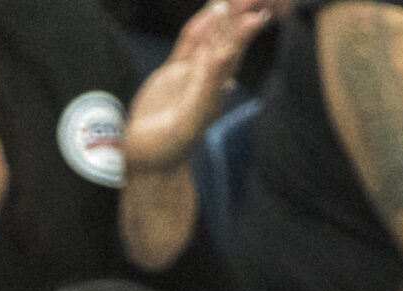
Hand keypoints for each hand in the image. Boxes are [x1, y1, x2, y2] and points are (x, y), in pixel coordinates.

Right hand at [124, 0, 272, 175]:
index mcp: (213, 92)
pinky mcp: (171, 77)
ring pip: (207, 41)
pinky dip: (197, 30)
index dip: (243, 34)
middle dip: (236, 19)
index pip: (230, 55)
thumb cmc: (166, 150)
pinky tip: (207, 14)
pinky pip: (187, 47)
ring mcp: (189, 78)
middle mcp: (206, 82)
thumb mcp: (187, 120)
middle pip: (224, 42)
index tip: (257, 15)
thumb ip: (204, 89)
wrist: (144, 164)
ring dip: (219, 20)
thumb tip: (221, 56)